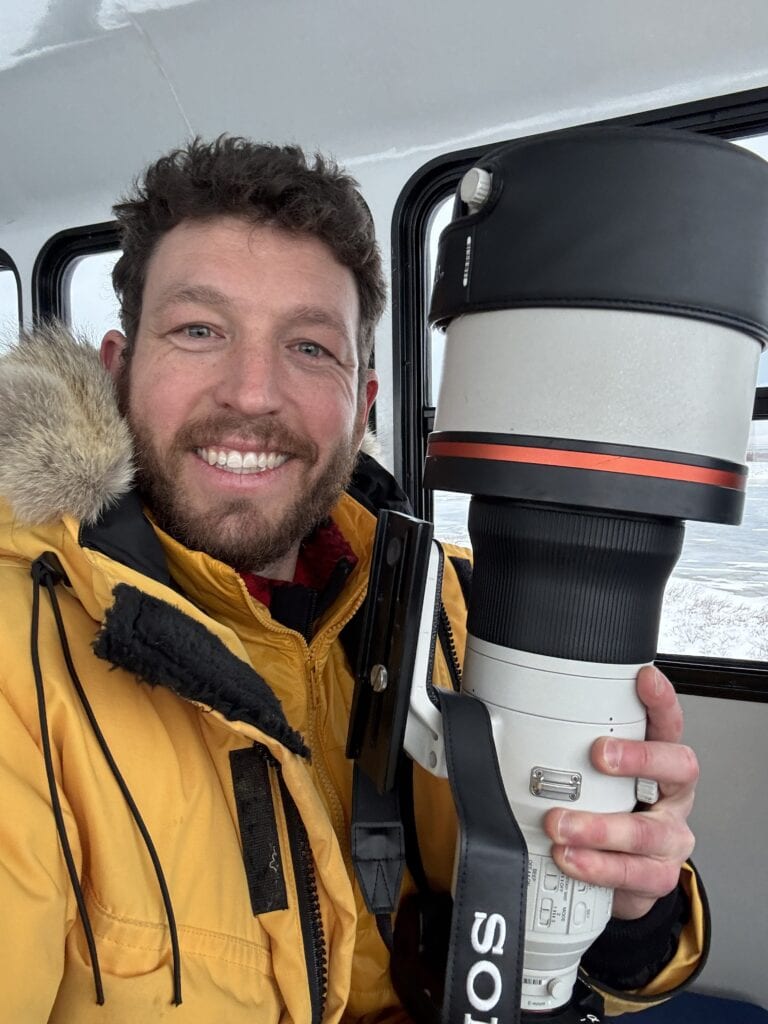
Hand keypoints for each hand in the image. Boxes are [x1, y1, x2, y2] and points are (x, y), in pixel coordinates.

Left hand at [543, 665, 697, 919]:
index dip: (661, 700)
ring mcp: (668, 839)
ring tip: (560, 824)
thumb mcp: (592, 775)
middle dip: (638, 758)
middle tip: (598, 754)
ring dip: (600, 827)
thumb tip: (501, 723)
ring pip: (648, 832)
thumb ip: (566, 749)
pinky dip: (597, 866)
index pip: (669, 723)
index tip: (643, 679)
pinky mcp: (655, 877)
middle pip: (676, 769)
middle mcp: (671, 797)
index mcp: (659, 763)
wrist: (620, 874)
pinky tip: (570, 858)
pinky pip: (632, 874)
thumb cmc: (604, 810)